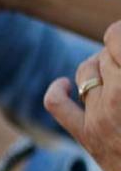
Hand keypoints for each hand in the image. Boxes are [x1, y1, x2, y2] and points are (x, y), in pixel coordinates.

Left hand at [45, 21, 120, 170]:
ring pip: (86, 71)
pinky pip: (57, 104)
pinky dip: (58, 89)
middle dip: (119, 52)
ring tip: (118, 71)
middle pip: (106, 54)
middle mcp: (115, 100)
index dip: (120, 34)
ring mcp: (97, 118)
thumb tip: (114, 58)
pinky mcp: (85, 135)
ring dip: (100, 65)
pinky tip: (67, 84)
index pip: (116, 37)